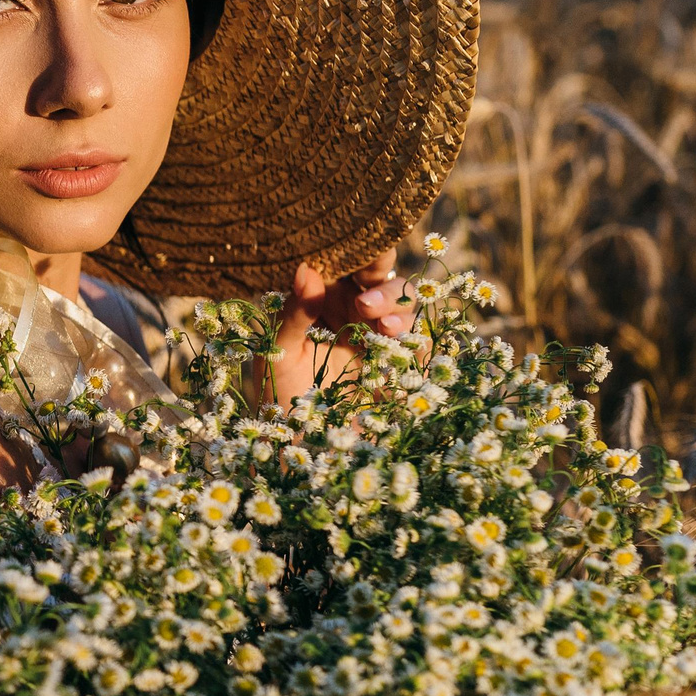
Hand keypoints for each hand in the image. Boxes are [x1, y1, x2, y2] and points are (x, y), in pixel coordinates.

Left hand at [262, 247, 412, 403]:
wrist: (304, 446)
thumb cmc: (281, 397)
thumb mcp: (279, 355)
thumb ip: (293, 314)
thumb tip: (306, 268)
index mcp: (321, 298)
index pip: (342, 263)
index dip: (353, 251)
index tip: (355, 250)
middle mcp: (352, 309)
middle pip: (378, 276)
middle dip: (378, 279)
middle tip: (365, 298)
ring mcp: (378, 334)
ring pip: (401, 301)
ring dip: (395, 305)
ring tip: (381, 327)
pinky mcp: (399, 360)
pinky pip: (416, 339)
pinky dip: (411, 336)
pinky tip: (393, 340)